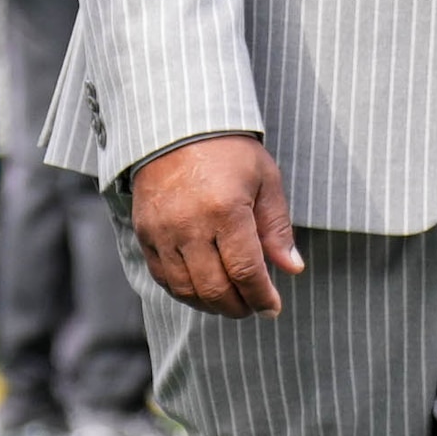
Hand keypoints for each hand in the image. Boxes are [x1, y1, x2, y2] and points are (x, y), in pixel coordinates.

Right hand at [131, 134, 303, 316]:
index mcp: (226, 210)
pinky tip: (202, 288)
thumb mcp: (265, 181)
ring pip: (186, 290)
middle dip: (238, 307)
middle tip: (253, 306)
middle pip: (214, 289)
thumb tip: (292, 269)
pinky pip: (163, 277)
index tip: (272, 307)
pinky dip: (184, 291)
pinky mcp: (144, 233)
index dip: (262, 297)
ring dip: (211, 305)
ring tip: (229, 301)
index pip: (246, 272)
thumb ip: (277, 228)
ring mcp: (162, 232)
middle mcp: (190, 225)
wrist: (177, 128)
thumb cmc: (228, 152)